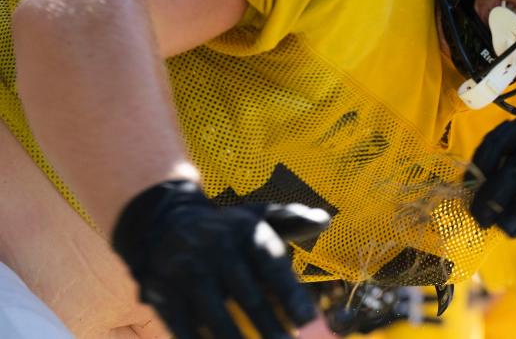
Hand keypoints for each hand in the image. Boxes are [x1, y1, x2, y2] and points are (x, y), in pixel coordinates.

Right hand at [112, 180, 329, 338]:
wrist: (164, 225)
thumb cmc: (228, 230)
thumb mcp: (258, 216)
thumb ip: (292, 220)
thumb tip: (324, 222)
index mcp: (245, 231)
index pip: (271, 264)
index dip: (290, 294)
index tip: (309, 320)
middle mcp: (216, 251)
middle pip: (249, 298)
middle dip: (271, 330)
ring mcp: (188, 275)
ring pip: (218, 320)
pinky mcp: (164, 298)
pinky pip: (186, 331)